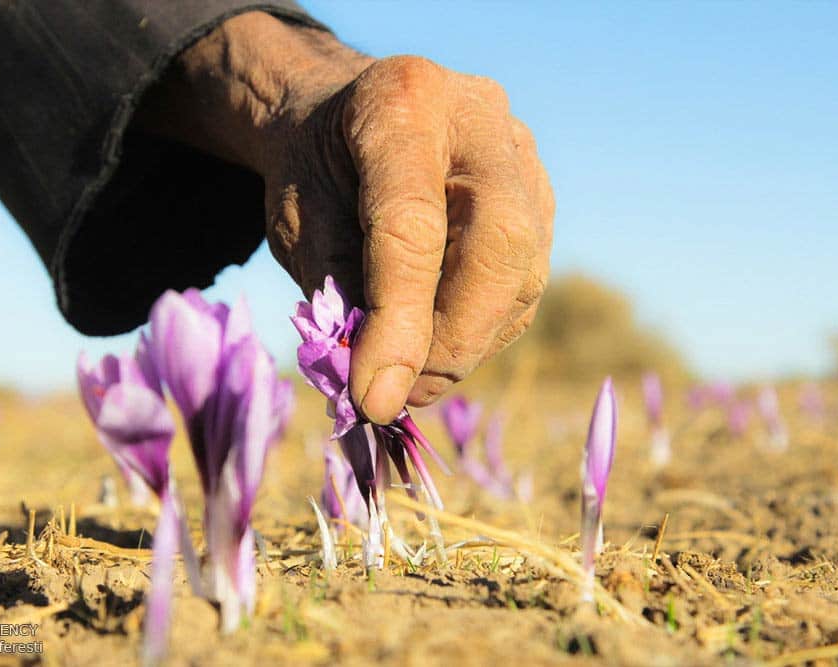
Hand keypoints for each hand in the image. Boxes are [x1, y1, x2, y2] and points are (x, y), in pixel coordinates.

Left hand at [137, 12, 553, 423]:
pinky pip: (527, 283)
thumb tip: (384, 385)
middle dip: (456, 338)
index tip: (373, 397)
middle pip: (499, 244)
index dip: (398, 322)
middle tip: (405, 394)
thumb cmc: (315, 168)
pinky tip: (441, 344)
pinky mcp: (541, 198)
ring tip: (412, 376)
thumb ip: (338, 290)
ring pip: (523, 273)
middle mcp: (481, 119)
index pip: (412, 226)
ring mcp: (524, 157)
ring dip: (470, 344)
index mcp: (403, 103)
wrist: (350, 115)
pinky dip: (485, 330)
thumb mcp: (296, 218)